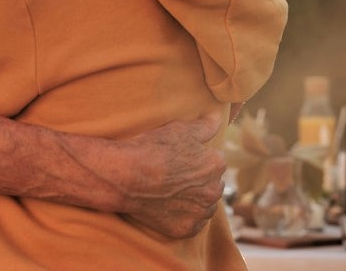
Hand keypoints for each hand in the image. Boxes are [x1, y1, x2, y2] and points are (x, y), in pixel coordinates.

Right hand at [114, 112, 226, 238]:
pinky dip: (185, 217)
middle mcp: (213, 190)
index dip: (198, 159)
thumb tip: (219, 118)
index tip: (183, 159)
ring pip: (204, 205)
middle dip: (200, 181)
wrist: (126, 177)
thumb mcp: (180, 129)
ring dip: (195, 200)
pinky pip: (193, 223)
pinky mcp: (186, 229)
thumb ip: (205, 125)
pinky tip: (170, 206)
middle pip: (212, 184)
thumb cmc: (152, 148)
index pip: (215, 161)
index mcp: (216, 164)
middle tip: (177, 176)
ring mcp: (200, 212)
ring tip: (173, 192)